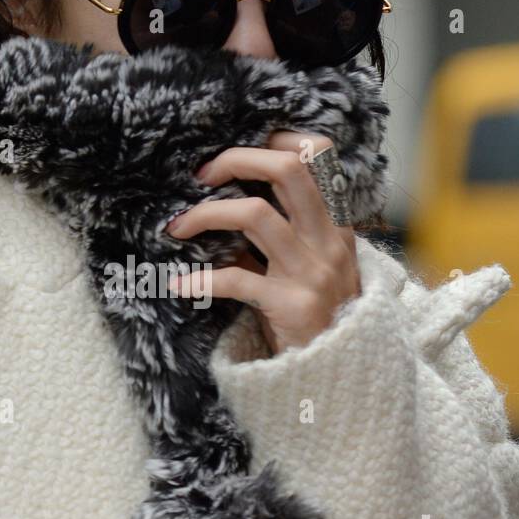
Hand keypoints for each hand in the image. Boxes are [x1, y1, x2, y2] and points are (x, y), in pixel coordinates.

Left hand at [164, 131, 360, 353]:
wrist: (341, 379)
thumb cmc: (317, 322)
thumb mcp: (310, 272)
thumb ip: (278, 241)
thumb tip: (225, 208)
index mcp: (335, 227)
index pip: (321, 157)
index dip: (280, 139)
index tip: (241, 146)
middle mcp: (327, 241)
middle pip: (287, 170)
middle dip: (238, 159)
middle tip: (202, 174)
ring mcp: (311, 272)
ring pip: (253, 214)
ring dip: (205, 214)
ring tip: (177, 227)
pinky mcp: (291, 305)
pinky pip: (236, 279)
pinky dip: (201, 280)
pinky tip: (182, 286)